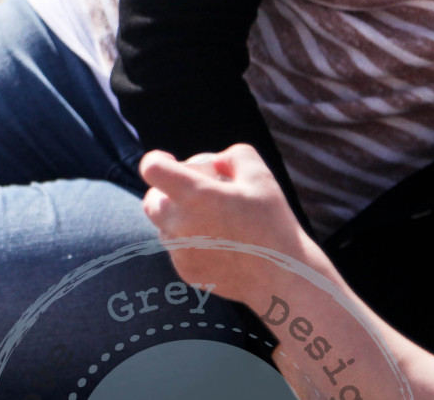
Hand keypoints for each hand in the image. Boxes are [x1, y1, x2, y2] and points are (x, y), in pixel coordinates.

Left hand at [139, 144, 324, 303]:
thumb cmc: (273, 223)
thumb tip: (214, 162)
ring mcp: (179, 251)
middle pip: (151, 200)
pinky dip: (192, 242)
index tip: (168, 160)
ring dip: (181, 218)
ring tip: (218, 221)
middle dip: (167, 191)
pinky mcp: (184, 271)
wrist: (282, 277)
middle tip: (196, 192)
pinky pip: (178, 249)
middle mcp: (178, 224)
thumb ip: (234, 156)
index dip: (157, 159)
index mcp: (195, 196)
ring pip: (165, 226)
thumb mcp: (261, 177)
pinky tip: (222, 246)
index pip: (152, 168)